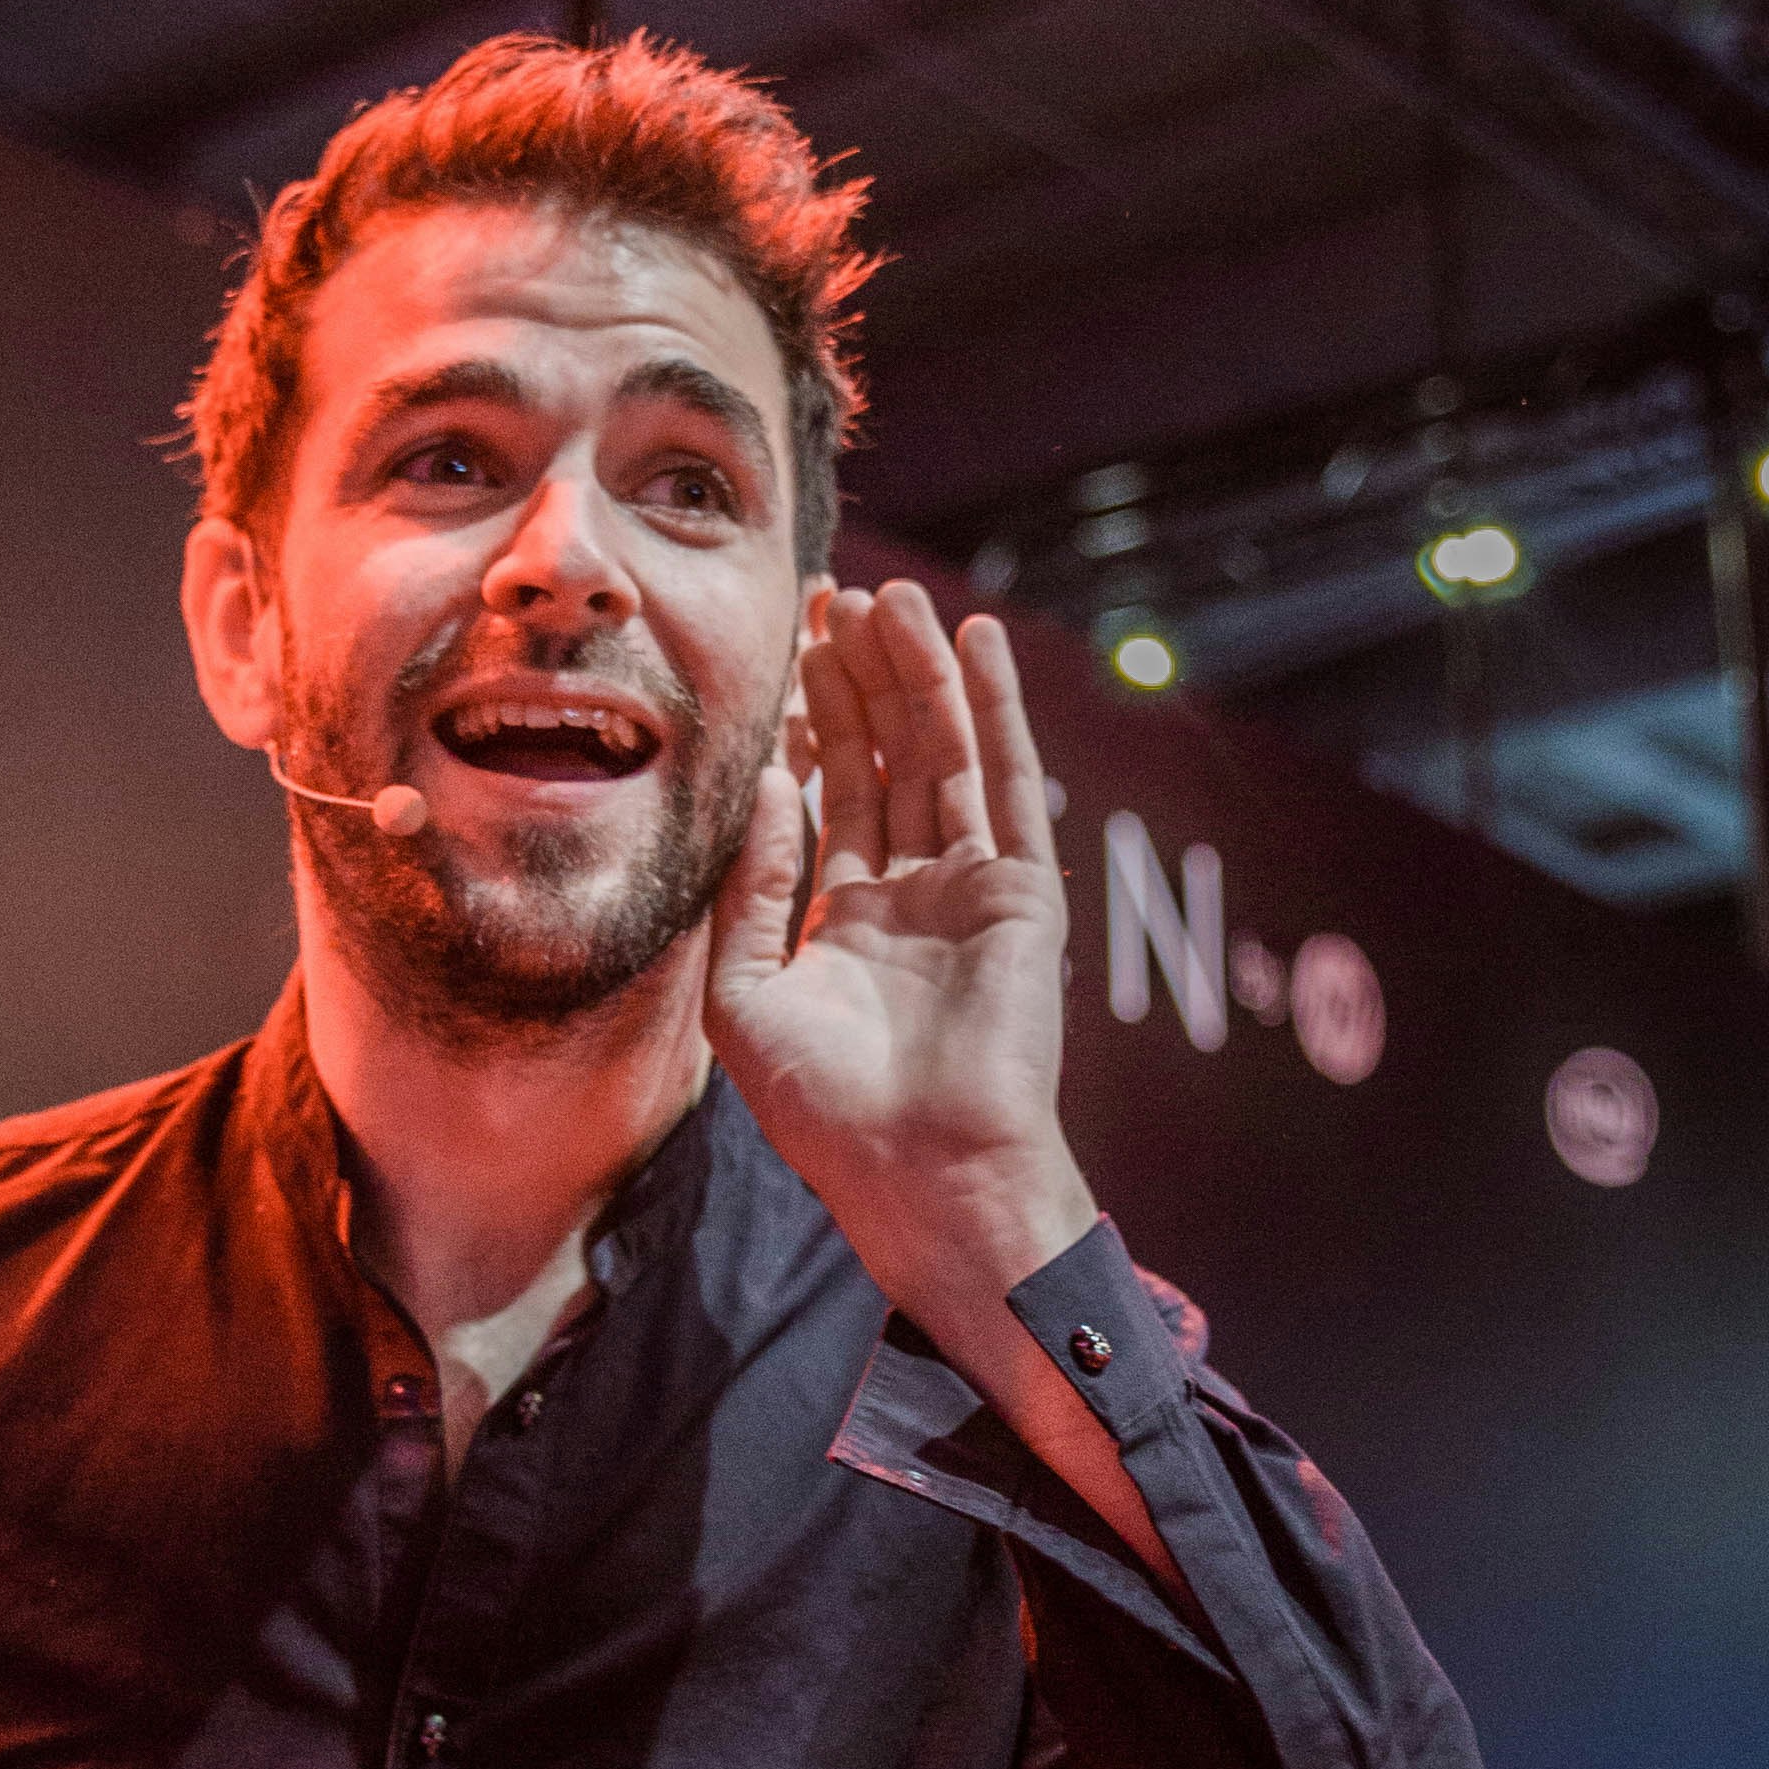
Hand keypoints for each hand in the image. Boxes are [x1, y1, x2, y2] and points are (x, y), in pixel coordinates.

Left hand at [705, 583, 1088, 1342]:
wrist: (919, 1172)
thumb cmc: (825, 1111)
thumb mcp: (744, 995)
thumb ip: (750, 887)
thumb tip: (759, 784)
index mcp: (849, 921)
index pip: (830, 796)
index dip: (810, 725)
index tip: (788, 653)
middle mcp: (914, 895)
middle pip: (885, 759)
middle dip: (858, 679)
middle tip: (829, 597)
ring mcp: (973, 890)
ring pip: (941, 755)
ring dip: (917, 674)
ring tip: (888, 596)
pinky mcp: (1024, 893)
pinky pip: (1009, 783)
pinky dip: (996, 709)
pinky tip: (975, 642)